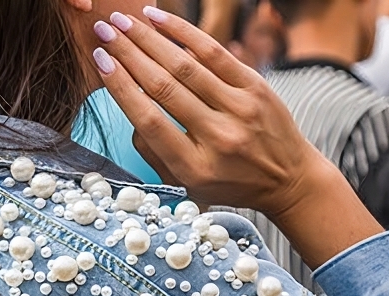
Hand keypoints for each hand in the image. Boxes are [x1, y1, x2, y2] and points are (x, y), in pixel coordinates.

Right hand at [92, 8, 382, 267]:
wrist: (289, 181)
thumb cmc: (230, 182)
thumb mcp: (187, 184)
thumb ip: (153, 152)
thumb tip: (130, 106)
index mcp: (194, 167)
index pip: (149, 119)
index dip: (120, 87)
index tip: (99, 62)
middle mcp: (219, 138)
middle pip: (164, 87)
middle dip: (128, 54)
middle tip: (103, 31)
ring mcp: (241, 110)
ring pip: (186, 66)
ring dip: (149, 38)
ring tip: (123, 21)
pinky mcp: (257, 88)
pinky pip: (215, 53)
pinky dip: (184, 32)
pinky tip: (158, 18)